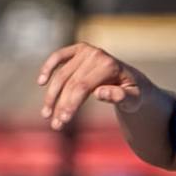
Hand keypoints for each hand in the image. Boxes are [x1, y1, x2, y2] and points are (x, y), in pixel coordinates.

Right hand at [35, 43, 164, 131]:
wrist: (134, 82)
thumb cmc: (133, 94)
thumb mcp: (133, 100)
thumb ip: (121, 97)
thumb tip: (99, 92)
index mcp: (109, 65)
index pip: (83, 87)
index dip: (70, 104)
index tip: (63, 121)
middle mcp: (96, 54)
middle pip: (70, 83)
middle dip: (60, 105)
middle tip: (55, 125)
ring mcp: (86, 51)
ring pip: (62, 75)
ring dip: (51, 96)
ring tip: (47, 115)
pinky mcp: (79, 50)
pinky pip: (59, 57)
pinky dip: (48, 67)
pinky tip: (41, 82)